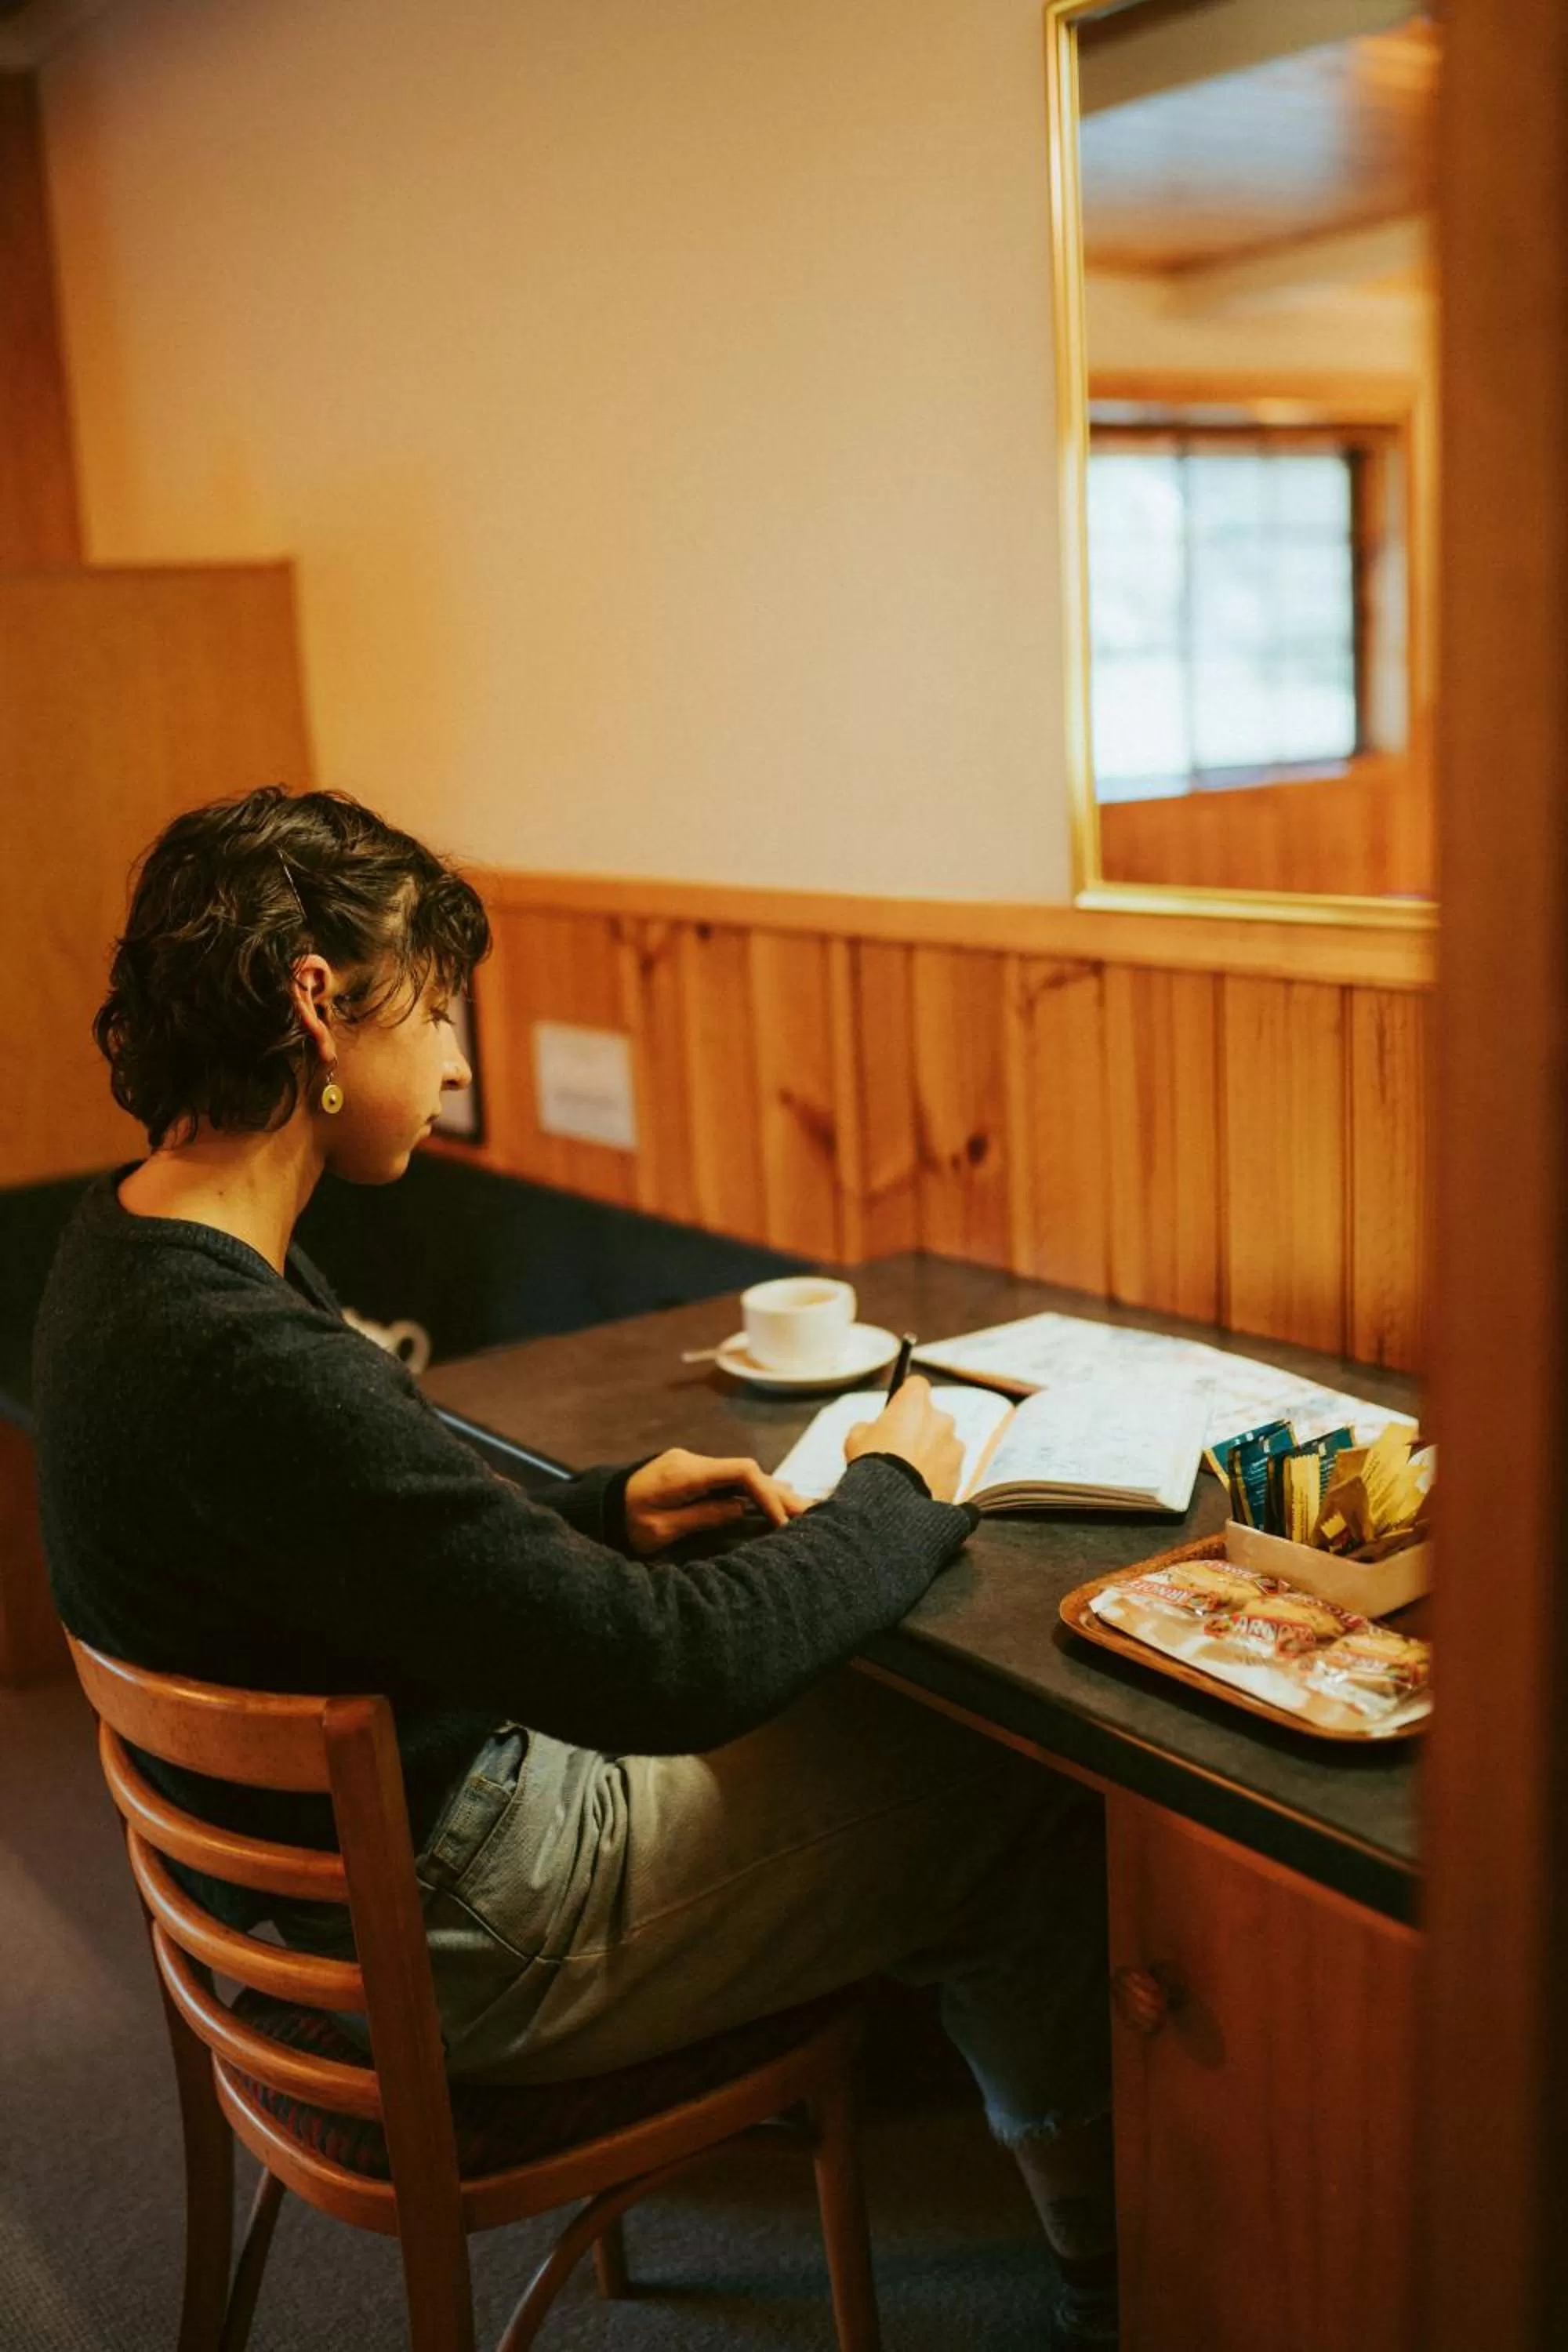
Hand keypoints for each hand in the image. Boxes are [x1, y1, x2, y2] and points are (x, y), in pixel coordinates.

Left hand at [623, 1449, 807, 1556]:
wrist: (596, 1507)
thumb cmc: (623, 1522)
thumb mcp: (660, 1528)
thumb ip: (702, 1517)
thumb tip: (739, 1509)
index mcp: (686, 1472)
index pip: (741, 1472)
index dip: (766, 1493)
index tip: (781, 1521)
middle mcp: (693, 1462)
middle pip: (747, 1471)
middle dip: (778, 1492)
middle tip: (811, 1513)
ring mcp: (692, 1465)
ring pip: (740, 1475)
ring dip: (769, 1492)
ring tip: (801, 1510)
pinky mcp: (691, 1474)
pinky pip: (729, 1480)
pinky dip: (752, 1492)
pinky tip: (774, 1501)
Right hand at [843, 1374, 964, 1501]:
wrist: (893, 1504)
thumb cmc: (873, 1463)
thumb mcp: (856, 1437)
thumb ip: (870, 1427)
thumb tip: (873, 1431)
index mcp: (915, 1403)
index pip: (916, 1385)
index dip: (906, 1397)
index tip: (897, 1409)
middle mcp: (941, 1419)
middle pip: (932, 1418)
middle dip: (920, 1429)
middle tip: (900, 1449)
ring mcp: (954, 1447)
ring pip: (942, 1445)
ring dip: (931, 1453)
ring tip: (909, 1474)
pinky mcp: (959, 1473)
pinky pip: (947, 1469)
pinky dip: (937, 1475)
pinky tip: (919, 1488)